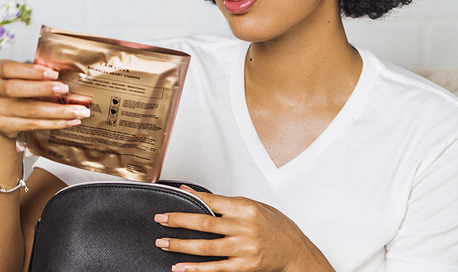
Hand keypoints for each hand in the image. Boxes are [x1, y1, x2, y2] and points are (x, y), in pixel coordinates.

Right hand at [0, 59, 91, 141]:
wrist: (4, 118)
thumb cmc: (19, 91)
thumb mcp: (22, 77)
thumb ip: (37, 74)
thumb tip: (68, 72)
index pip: (10, 69)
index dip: (31, 72)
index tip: (54, 74)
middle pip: (16, 90)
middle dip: (44, 90)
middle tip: (66, 90)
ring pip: (28, 111)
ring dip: (57, 111)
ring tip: (78, 111)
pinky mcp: (3, 126)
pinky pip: (32, 125)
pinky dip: (54, 123)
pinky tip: (69, 121)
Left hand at [153, 185, 335, 271]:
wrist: (296, 252)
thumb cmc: (277, 227)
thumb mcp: (256, 207)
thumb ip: (228, 203)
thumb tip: (199, 197)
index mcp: (246, 208)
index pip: (212, 201)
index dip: (190, 198)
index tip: (173, 194)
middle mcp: (244, 228)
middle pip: (204, 223)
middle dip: (179, 221)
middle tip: (160, 219)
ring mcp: (244, 248)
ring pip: (206, 247)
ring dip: (181, 245)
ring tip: (163, 242)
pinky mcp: (244, 266)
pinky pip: (216, 268)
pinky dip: (196, 268)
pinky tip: (181, 268)